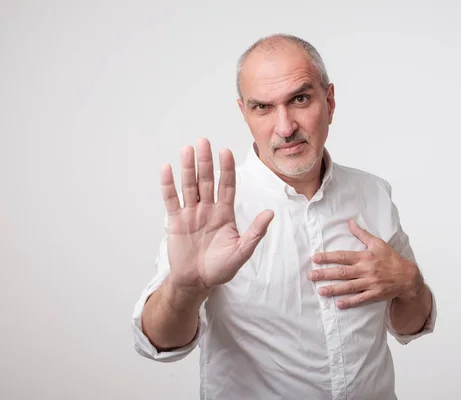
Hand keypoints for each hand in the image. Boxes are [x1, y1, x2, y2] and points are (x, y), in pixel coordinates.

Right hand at [160, 138, 273, 290]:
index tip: (226, 152)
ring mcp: (191, 213)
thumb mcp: (241, 252)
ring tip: (187, 149)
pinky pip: (172, 200)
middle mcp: (208, 208)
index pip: (226, 186)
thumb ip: (255, 233)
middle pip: (206, 181)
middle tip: (204, 141)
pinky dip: (168, 185)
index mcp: (225, 213)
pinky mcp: (175, 221)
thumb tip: (270, 214)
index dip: (226, 169)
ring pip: (189, 186)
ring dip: (188, 168)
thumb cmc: (220, 268)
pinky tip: (167, 168)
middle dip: (206, 161)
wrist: (197, 282)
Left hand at [308, 220, 423, 308]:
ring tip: (320, 291)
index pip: (343, 256)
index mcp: (365, 257)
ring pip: (349, 287)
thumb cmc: (391, 258)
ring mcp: (370, 283)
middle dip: (325, 274)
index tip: (315, 258)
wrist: (407, 276)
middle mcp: (366, 270)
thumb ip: (362, 234)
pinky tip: (339, 304)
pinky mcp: (375, 294)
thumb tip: (350, 222)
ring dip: (334, 289)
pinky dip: (350, 302)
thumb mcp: (377, 243)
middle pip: (342, 272)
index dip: (328, 257)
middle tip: (311, 275)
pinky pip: (360, 299)